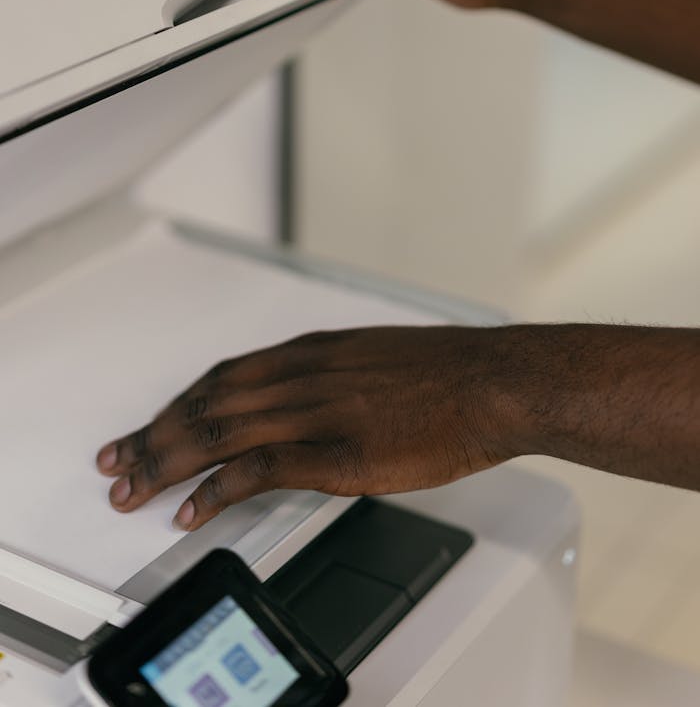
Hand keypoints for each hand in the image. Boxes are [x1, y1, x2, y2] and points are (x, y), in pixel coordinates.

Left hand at [96, 326, 518, 531]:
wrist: (490, 381)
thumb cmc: (445, 373)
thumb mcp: (375, 360)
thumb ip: (332, 378)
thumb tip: (308, 403)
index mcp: (310, 352)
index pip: (223, 376)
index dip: (179, 403)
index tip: (152, 424)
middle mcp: (301, 375)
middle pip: (207, 402)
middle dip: (155, 434)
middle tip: (117, 459)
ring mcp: (314, 410)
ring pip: (218, 432)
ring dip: (167, 462)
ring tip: (132, 488)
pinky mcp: (333, 450)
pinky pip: (256, 469)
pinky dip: (216, 491)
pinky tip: (192, 511)